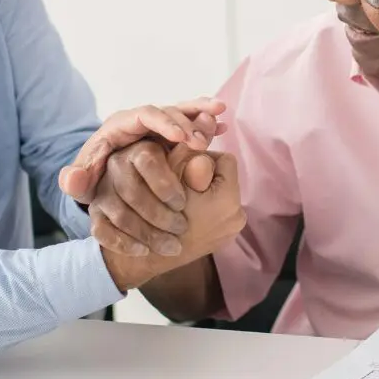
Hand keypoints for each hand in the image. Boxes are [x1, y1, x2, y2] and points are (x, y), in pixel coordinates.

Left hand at [58, 99, 225, 203]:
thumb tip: (71, 179)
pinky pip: (189, 120)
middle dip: (186, 124)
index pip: (142, 116)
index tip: (181, 137)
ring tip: (221, 116)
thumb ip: (74, 181)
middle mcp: (141, 120)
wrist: (102, 176)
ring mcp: (157, 125)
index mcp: (119, 126)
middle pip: (166, 112)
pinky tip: (223, 123)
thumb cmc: (94, 178)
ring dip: (200, 113)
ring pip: (181, 110)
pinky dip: (205, 119)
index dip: (163, 123)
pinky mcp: (170, 132)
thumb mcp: (82, 183)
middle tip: (202, 143)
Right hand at [99, 153, 244, 292]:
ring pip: (220, 196)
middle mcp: (235, 217)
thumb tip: (208, 121)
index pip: (224, 160)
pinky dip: (203, 211)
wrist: (143, 257)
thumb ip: (189, 151)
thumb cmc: (150, 209)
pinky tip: (185, 213)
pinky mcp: (222, 241)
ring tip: (181, 199)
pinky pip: (218, 214)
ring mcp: (230, 232)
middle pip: (223, 179)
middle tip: (180, 182)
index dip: (201, 158)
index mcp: (227, 199)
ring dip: (203, 193)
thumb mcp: (168, 173)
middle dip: (203, 176)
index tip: (183, 167)